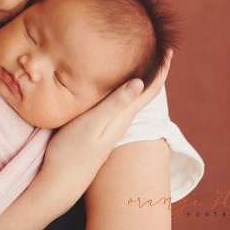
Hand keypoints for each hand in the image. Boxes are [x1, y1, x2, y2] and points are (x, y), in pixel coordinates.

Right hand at [40, 49, 173, 206]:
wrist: (60, 182)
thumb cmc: (72, 152)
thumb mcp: (92, 125)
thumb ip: (115, 104)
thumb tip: (140, 82)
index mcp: (122, 117)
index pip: (150, 90)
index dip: (162, 69)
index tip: (169, 50)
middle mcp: (121, 121)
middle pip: (145, 92)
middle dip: (153, 70)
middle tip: (158, 48)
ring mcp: (110, 127)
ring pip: (132, 98)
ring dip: (140, 79)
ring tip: (141, 60)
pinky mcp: (98, 129)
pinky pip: (119, 103)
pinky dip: (123, 88)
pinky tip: (115, 86)